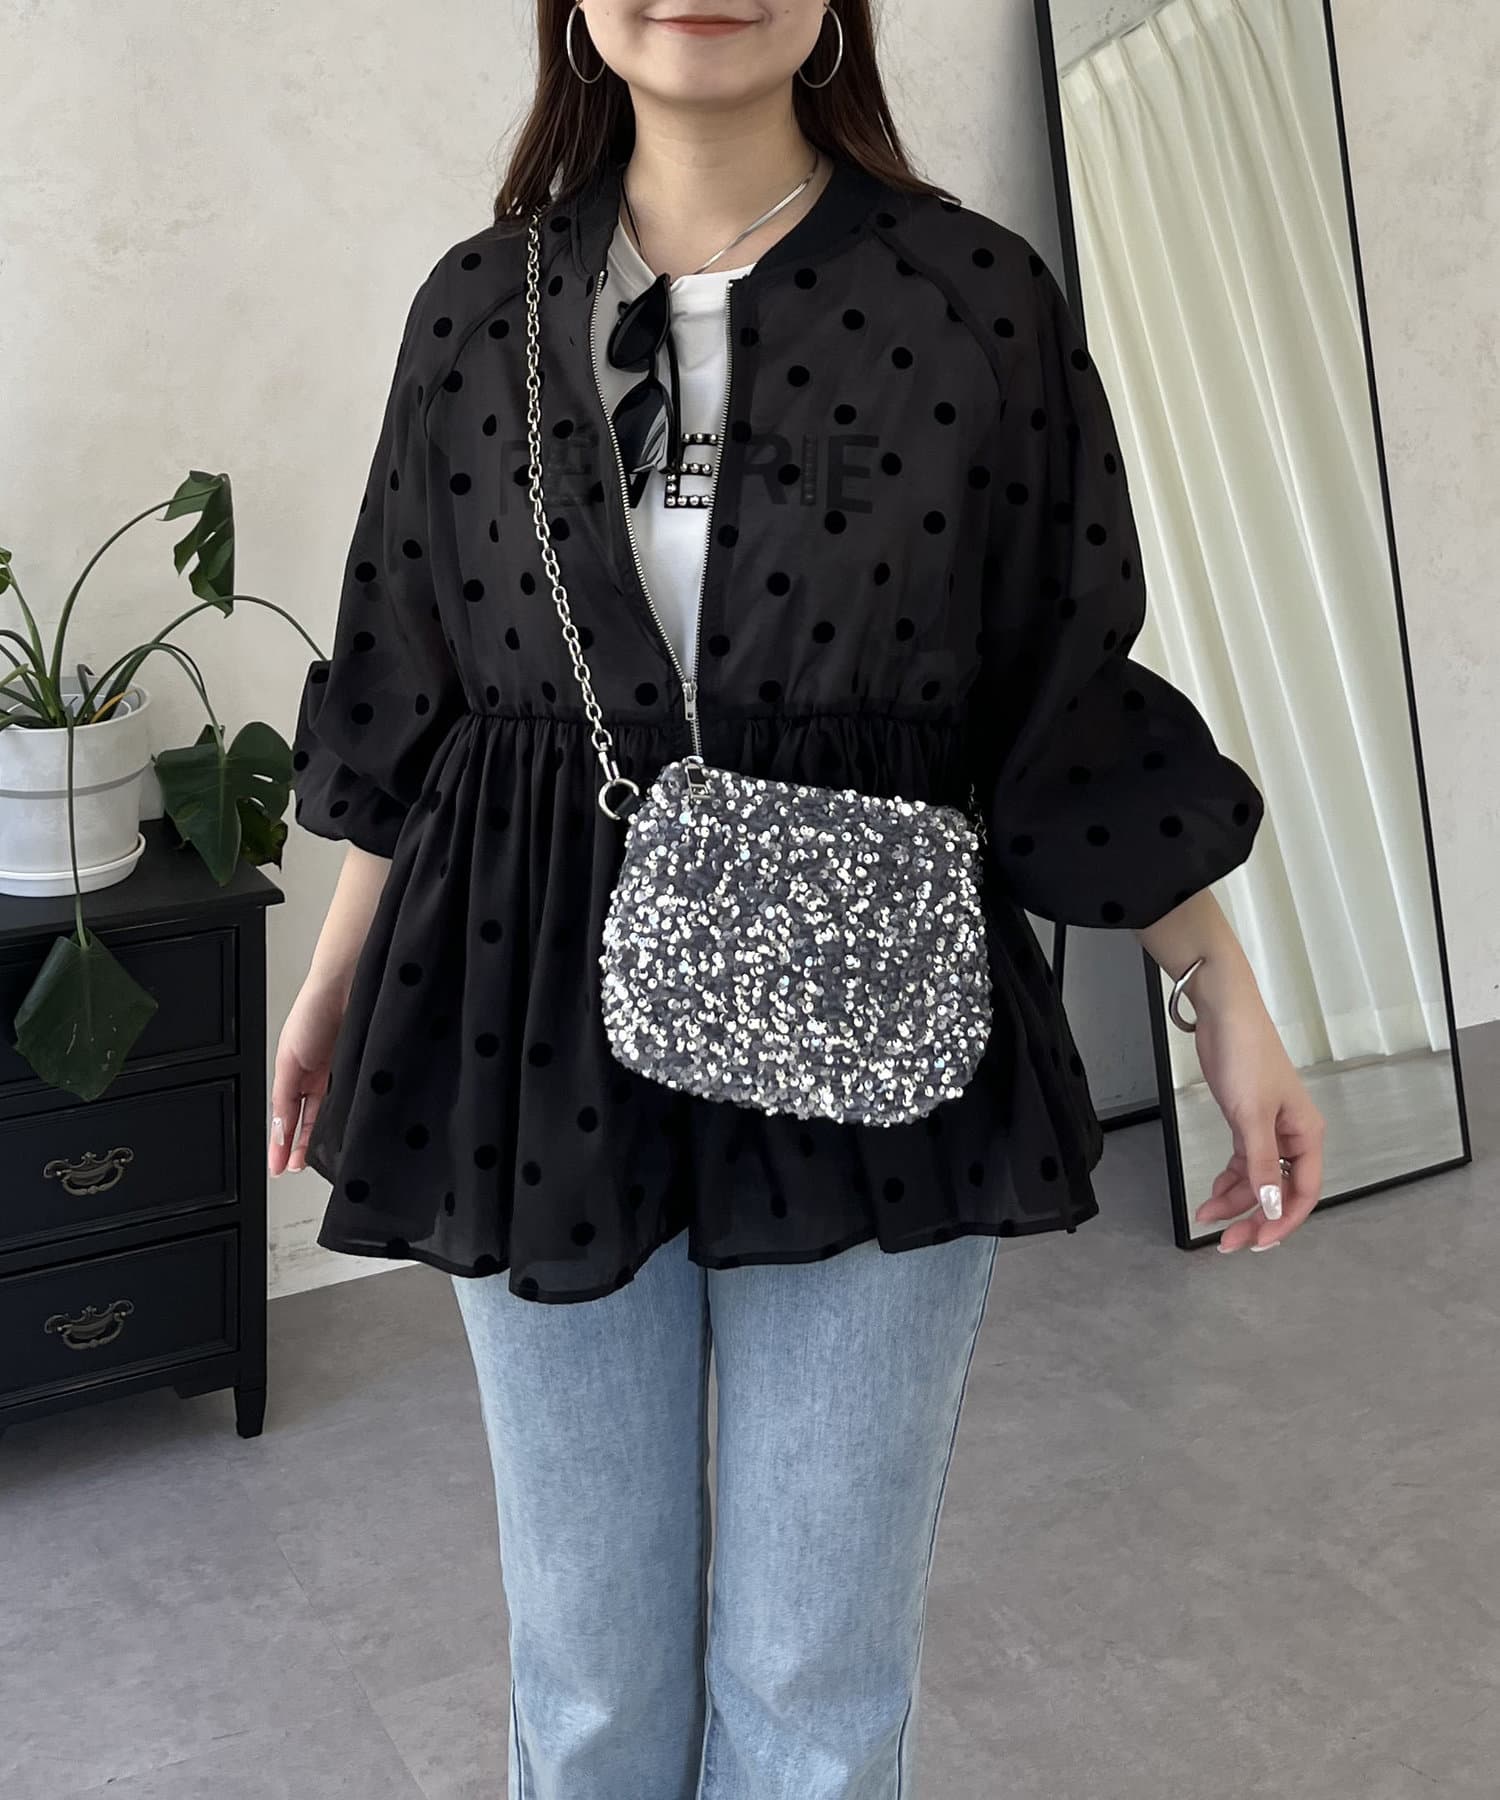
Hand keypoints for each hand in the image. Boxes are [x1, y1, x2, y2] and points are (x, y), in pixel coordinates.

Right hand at [268, 977, 348, 1176]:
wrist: (349, 982)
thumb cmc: (315, 1010)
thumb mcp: (289, 1061)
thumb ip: (285, 1098)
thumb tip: (279, 1130)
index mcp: (299, 1074)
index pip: (290, 1118)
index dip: (286, 1143)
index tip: (281, 1167)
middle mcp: (324, 1076)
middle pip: (316, 1120)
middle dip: (310, 1146)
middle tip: (306, 1168)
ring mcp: (348, 1073)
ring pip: (340, 1114)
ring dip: (335, 1135)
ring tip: (331, 1157)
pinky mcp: (370, 1070)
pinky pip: (362, 1100)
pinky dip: (358, 1116)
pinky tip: (358, 1131)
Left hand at [1187, 960, 1324, 1251]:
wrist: (1223, 1015)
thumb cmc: (1245, 1056)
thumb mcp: (1251, 1116)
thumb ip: (1262, 1165)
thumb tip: (1274, 1207)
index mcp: (1306, 1135)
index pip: (1304, 1192)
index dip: (1283, 1221)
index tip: (1257, 1241)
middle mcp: (1293, 1136)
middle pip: (1279, 1191)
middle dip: (1254, 1217)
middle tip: (1227, 1243)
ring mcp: (1269, 1130)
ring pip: (1257, 1179)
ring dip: (1235, 1201)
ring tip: (1207, 1218)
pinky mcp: (1246, 1121)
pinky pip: (1242, 1163)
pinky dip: (1228, 1180)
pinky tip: (1211, 1194)